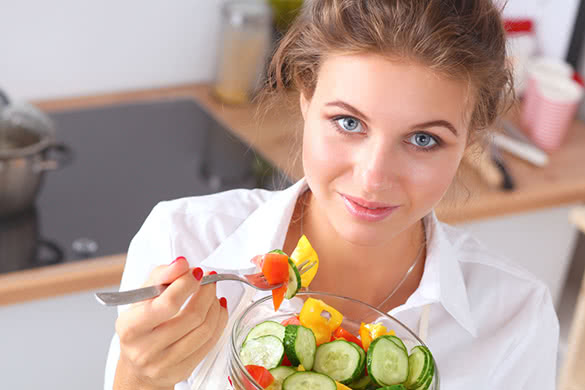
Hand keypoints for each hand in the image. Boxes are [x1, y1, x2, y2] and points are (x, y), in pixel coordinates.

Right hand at [113, 257, 227, 389]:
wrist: (138, 365)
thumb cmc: (141, 324)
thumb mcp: (142, 296)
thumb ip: (161, 275)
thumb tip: (181, 263)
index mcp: (131, 327)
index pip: (167, 303)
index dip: (187, 284)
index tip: (196, 272)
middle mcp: (145, 349)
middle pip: (191, 316)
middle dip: (206, 292)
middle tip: (209, 280)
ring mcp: (165, 363)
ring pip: (205, 329)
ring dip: (215, 305)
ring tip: (212, 294)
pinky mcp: (182, 371)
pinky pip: (210, 342)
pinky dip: (219, 321)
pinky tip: (217, 309)